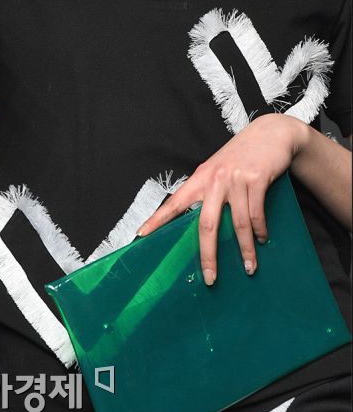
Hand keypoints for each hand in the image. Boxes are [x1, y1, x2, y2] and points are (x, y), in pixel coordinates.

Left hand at [135, 113, 308, 284]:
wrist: (270, 133)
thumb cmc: (241, 157)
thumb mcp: (218, 170)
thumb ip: (208, 192)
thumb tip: (202, 225)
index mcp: (199, 178)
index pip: (174, 203)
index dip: (156, 220)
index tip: (141, 235)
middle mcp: (214, 179)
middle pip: (206, 224)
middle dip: (208, 254)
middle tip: (209, 278)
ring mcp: (235, 179)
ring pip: (237, 223)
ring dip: (245, 249)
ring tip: (249, 267)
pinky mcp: (257, 179)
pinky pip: (256, 213)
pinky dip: (260, 231)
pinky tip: (262, 239)